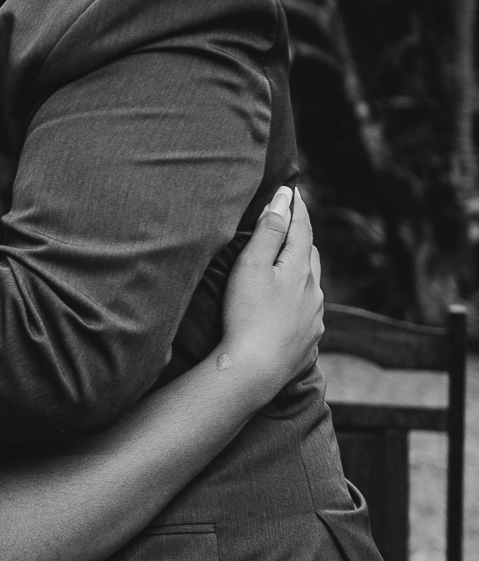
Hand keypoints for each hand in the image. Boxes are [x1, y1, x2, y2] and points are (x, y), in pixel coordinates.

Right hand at [216, 185, 322, 398]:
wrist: (254, 370)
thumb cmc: (246, 314)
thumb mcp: (252, 266)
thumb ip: (269, 231)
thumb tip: (284, 199)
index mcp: (300, 269)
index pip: (302, 229)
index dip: (297, 208)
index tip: (293, 190)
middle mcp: (314, 291)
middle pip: (311, 254)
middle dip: (301, 235)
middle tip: (291, 221)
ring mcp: (314, 317)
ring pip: (311, 283)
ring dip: (301, 267)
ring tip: (288, 261)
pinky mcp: (307, 339)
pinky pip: (308, 309)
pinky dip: (299, 296)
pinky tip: (289, 304)